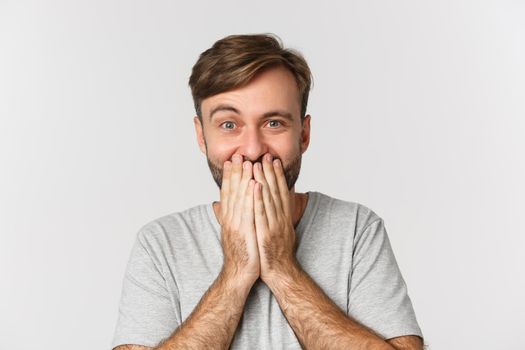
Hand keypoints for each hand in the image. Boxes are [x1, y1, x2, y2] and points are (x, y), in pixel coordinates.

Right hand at [219, 154, 259, 286]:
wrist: (238, 276)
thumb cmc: (240, 255)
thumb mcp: (232, 234)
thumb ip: (227, 218)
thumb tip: (219, 206)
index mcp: (228, 219)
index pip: (228, 193)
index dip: (229, 177)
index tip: (231, 161)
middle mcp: (230, 220)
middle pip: (232, 192)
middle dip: (235, 173)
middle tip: (238, 155)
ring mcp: (236, 226)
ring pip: (240, 198)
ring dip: (243, 179)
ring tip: (247, 163)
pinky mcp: (245, 233)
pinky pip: (249, 211)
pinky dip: (251, 197)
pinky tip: (255, 185)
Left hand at [252, 153, 298, 282]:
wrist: (280, 273)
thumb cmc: (275, 254)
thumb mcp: (277, 231)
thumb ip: (272, 217)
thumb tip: (268, 208)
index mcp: (283, 217)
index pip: (280, 192)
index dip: (277, 175)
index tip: (273, 161)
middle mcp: (281, 219)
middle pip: (276, 192)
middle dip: (270, 173)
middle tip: (266, 155)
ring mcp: (275, 226)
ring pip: (269, 199)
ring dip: (264, 180)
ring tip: (258, 164)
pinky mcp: (266, 234)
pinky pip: (261, 213)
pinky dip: (258, 199)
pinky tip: (255, 186)